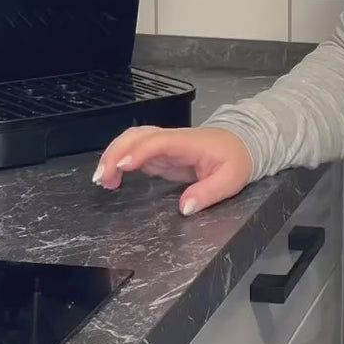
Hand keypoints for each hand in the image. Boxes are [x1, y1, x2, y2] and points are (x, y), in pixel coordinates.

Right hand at [92, 125, 254, 216]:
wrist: (241, 144)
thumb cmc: (236, 159)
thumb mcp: (231, 180)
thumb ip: (208, 193)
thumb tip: (185, 208)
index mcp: (189, 143)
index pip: (158, 142)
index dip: (138, 152)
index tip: (122, 166)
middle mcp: (172, 140)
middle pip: (137, 136)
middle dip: (115, 152)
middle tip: (103, 177)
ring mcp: (164, 145)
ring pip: (131, 140)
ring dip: (112, 155)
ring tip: (102, 180)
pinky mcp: (160, 153)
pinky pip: (134, 151)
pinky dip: (118, 160)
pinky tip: (111, 177)